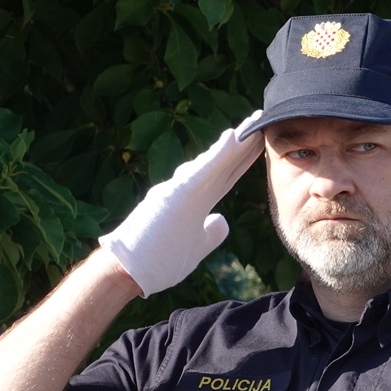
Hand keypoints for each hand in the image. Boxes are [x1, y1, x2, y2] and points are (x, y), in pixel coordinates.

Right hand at [100, 110, 264, 296]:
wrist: (127, 273)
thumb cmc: (156, 262)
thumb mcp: (194, 248)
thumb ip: (209, 233)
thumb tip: (221, 221)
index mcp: (196, 203)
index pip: (227, 175)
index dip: (245, 158)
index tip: (262, 141)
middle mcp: (188, 190)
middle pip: (224, 163)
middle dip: (245, 142)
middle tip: (264, 117)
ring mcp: (180, 190)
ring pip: (215, 161)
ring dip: (236, 141)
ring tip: (255, 120)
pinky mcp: (174, 195)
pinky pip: (201, 172)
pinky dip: (217, 155)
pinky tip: (234, 137)